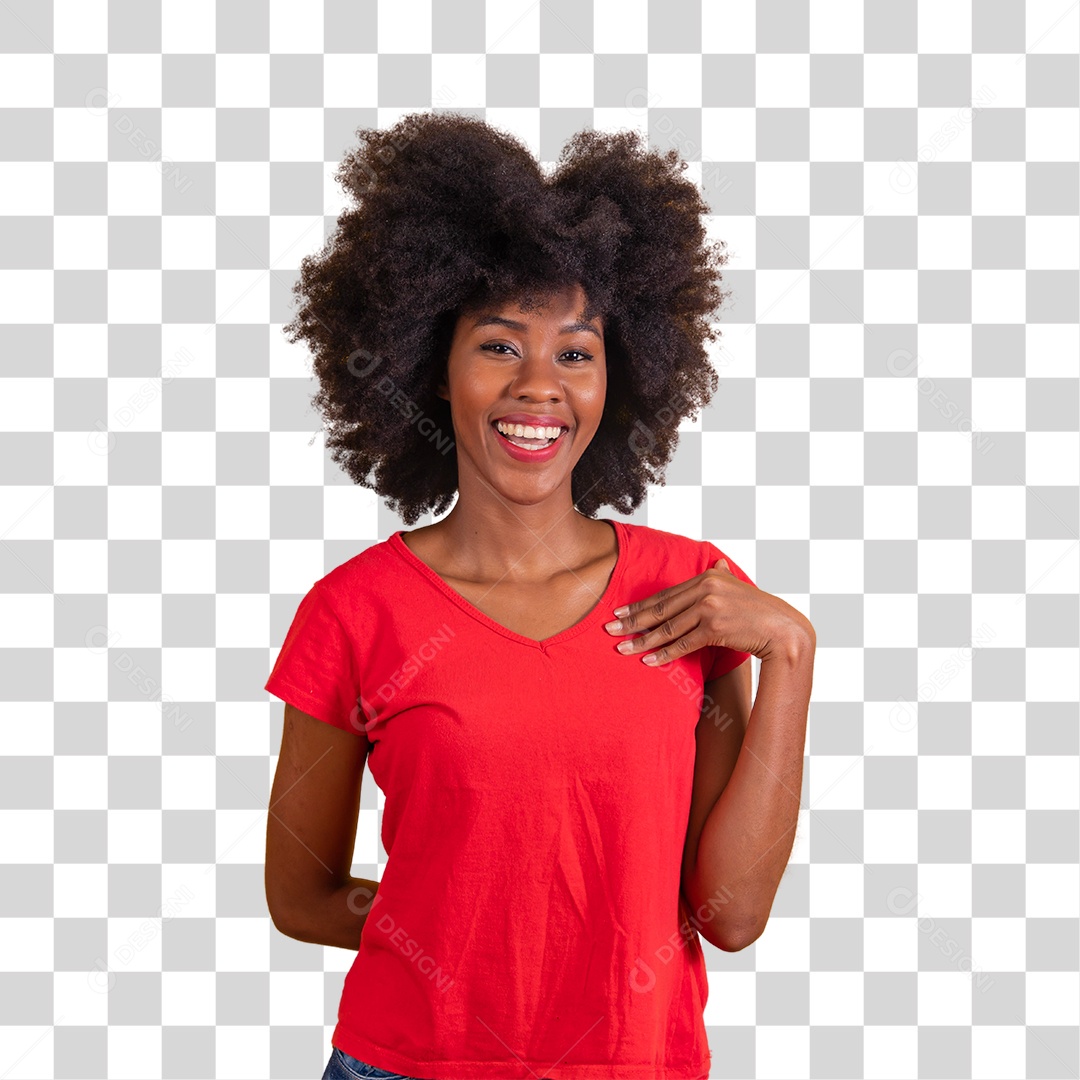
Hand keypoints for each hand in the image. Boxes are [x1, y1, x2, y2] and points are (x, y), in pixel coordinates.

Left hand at [603, 558, 811, 665]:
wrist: (784, 630)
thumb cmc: (760, 611)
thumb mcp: (740, 588)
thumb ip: (723, 576)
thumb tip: (717, 563)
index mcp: (708, 576)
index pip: (666, 594)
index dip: (640, 605)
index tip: (619, 613)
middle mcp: (706, 588)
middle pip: (661, 608)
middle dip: (632, 621)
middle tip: (609, 630)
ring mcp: (710, 607)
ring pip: (668, 627)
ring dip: (643, 640)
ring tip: (622, 649)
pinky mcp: (715, 627)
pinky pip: (683, 643)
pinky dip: (664, 653)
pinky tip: (647, 660)